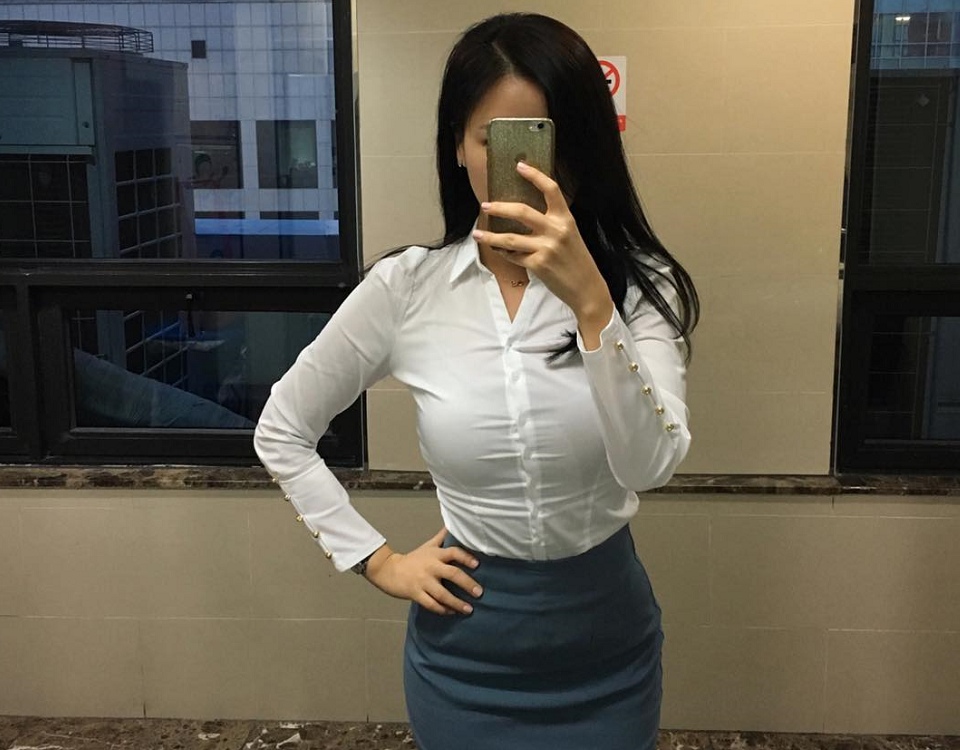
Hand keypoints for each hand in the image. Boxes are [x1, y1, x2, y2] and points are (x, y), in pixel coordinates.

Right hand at [364, 527, 482, 615]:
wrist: (389, 570)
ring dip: (457, 603)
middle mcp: (431, 567)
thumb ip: (442, 537)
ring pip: (443, 594)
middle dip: (467, 584)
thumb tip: (453, 524)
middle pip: (452, 574)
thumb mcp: (428, 546)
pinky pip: (431, 604)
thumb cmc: (413, 559)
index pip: (454, 552)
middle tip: (479, 592)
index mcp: (435, 554)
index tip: (477, 565)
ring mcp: (423, 581)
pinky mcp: (415, 594)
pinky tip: (451, 612)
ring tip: (469, 609)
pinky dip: (442, 609)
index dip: (466, 557)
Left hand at [471, 161, 613, 331]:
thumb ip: (553, 223)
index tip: (519, 166)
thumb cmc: (577, 260)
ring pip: (510, 238)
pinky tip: (497, 250)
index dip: (535, 175)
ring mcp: (546, 248)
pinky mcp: (538, 265)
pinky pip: (514, 256)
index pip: (551, 189)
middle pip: (521, 212)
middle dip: (499, 208)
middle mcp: (556, 230)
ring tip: (478, 234)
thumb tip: (525, 212)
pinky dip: (503, 253)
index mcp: (566, 219)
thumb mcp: (570, 235)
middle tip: (485, 206)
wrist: (586, 288)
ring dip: (490, 236)